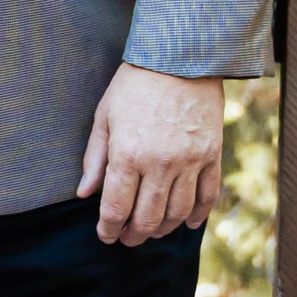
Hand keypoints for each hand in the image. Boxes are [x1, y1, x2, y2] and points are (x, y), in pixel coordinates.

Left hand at [77, 64, 225, 245]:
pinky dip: (198, 214)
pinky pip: (207, 195)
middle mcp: (160, 163)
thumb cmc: (136, 83)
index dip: (109, 228)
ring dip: (163, 229)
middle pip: (147, 217)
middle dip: (134, 235)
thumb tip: (84, 193)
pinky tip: (187, 223)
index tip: (106, 235)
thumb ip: (95, 158)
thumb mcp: (105, 116)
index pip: (116, 208)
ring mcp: (190, 161)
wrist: (182, 56)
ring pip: (177, 212)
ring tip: (152, 232)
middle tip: (127, 239)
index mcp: (128, 154)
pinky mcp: (212, 155)